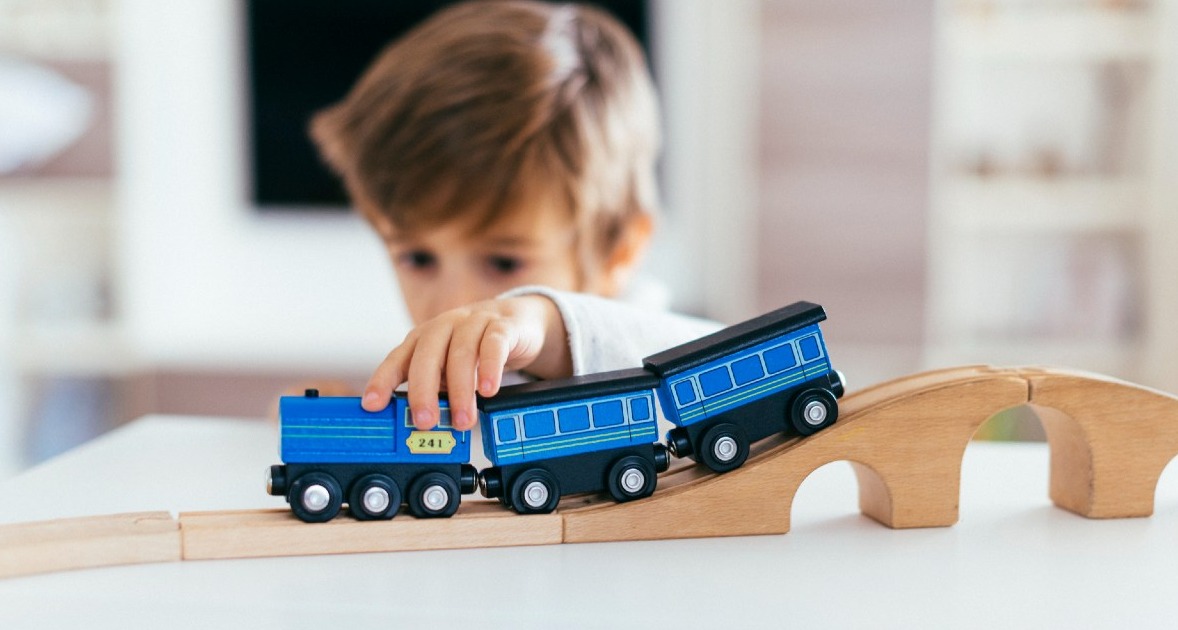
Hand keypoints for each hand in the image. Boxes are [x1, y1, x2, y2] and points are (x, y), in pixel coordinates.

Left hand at [361, 296, 571, 430]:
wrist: (516, 322)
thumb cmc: (475, 349)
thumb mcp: (449, 368)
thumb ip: (435, 390)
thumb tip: (420, 427)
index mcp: (424, 339)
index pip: (398, 359)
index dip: (383, 381)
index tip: (372, 405)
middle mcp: (444, 327)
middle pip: (427, 355)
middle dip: (423, 391)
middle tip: (425, 423)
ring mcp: (474, 323)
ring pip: (462, 352)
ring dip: (461, 389)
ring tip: (463, 420)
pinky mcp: (503, 326)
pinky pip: (494, 344)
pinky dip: (489, 368)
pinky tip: (488, 390)